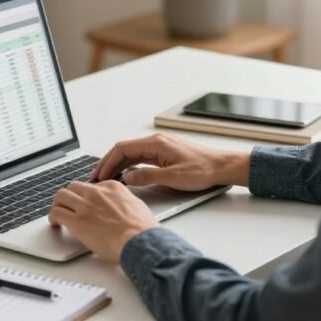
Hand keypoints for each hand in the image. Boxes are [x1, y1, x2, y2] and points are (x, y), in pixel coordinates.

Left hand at [48, 180, 157, 263]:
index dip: (86, 196)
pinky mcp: (76, 221)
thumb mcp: (136, 205)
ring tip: (58, 213)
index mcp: (112, 187)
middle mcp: (96, 193)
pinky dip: (53, 217)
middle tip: (69, 206)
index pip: (92, 185)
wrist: (139, 241)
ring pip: (61, 196)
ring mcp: (85, 205)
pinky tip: (56, 223)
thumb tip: (120, 207)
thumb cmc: (141, 229)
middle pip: (74, 187)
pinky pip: (56, 213)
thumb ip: (123, 202)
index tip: (85, 203)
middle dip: (70, 196)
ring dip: (58, 204)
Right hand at [91, 133, 250, 189]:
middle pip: (125, 150)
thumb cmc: (203, 170)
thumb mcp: (173, 177)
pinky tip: (126, 176)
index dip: (108, 162)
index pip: (122, 149)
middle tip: (98, 178)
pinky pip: (142, 157)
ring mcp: (161, 147)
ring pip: (132, 154)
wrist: (222, 166)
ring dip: (119, 165)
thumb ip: (147, 177)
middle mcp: (156, 141)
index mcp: (156, 143)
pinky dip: (130, 166)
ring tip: (108, 178)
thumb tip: (127, 178)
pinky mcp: (166, 153)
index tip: (99, 175)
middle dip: (109, 163)